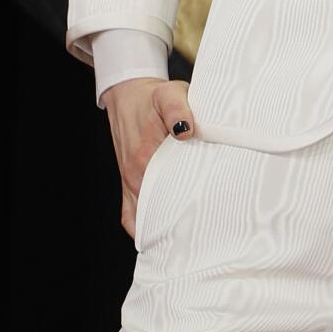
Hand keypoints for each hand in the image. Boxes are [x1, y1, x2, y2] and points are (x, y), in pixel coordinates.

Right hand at [105, 78, 192, 238]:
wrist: (128, 93)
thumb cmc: (153, 96)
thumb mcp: (169, 94)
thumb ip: (178, 109)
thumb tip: (186, 131)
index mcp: (145, 158)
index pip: (167, 199)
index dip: (186, 214)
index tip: (205, 223)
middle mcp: (134, 175)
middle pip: (157, 214)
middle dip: (178, 228)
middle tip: (203, 233)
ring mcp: (129, 181)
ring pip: (143, 219)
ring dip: (161, 229)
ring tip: (186, 238)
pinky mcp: (127, 182)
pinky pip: (130, 216)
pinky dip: (142, 227)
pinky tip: (160, 233)